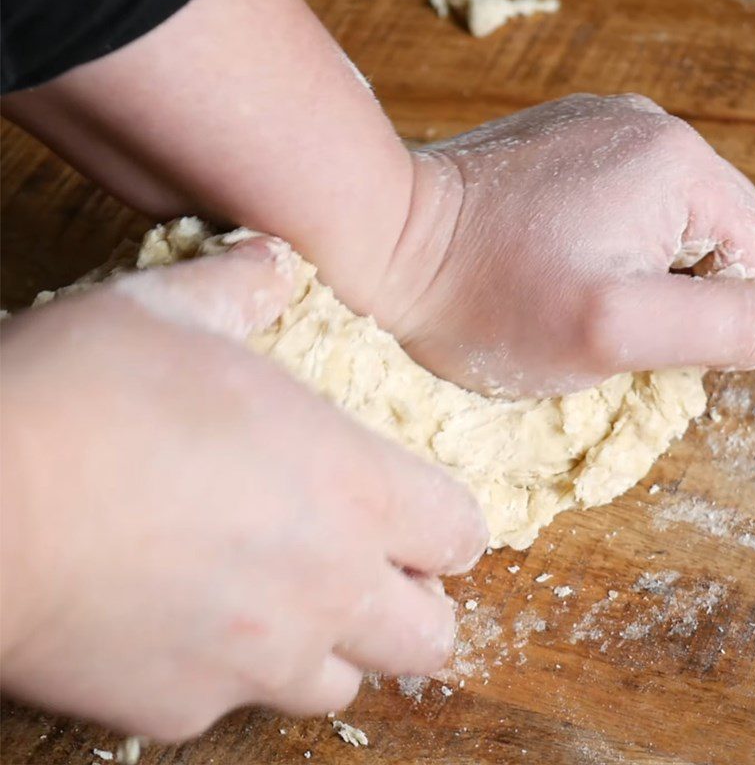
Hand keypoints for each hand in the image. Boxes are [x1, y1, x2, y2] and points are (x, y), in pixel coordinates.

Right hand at [0, 239, 486, 739]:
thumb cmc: (84, 393)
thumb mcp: (169, 310)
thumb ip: (244, 285)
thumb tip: (272, 257)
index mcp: (350, 488)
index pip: (460, 532)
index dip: (447, 524)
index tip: (417, 512)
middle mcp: (325, 587)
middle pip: (431, 635)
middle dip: (414, 603)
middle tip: (371, 567)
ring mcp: (259, 660)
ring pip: (345, 682)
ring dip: (334, 641)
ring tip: (285, 594)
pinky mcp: (185, 709)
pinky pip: (240, 701)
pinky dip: (235, 668)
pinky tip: (188, 618)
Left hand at [377, 93, 754, 397]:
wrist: (383, 245)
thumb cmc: (486, 298)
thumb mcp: (612, 330)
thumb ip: (719, 328)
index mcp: (676, 165)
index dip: (721, 322)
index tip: (654, 350)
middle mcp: (644, 130)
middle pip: (708, 242)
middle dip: (670, 299)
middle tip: (597, 329)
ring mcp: (595, 132)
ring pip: (657, 230)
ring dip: (630, 279)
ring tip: (563, 300)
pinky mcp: (556, 149)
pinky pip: (611, 211)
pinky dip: (595, 252)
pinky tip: (544, 273)